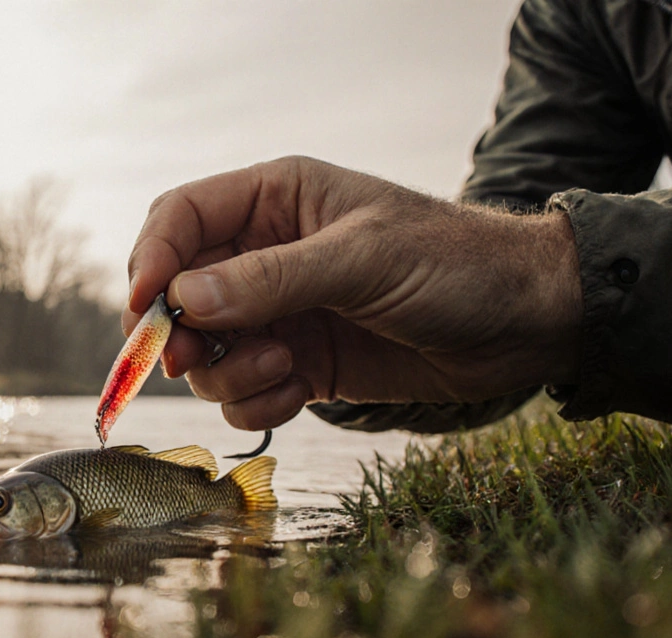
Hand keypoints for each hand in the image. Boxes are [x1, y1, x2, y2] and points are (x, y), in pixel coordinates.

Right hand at [123, 156, 582, 430]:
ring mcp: (281, 313)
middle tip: (195, 360)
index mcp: (276, 200)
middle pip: (178, 295)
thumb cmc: (455, 263)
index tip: (145, 310)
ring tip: (286, 368)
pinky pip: (244, 392)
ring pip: (206, 353)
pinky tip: (299, 392)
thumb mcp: (363, 260)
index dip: (151, 260)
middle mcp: (266, 255)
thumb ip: (271, 279)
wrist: (526, 323)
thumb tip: (181, 298)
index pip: (180, 219)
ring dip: (228, 373)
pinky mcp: (300, 365)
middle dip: (180, 334)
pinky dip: (257, 402)